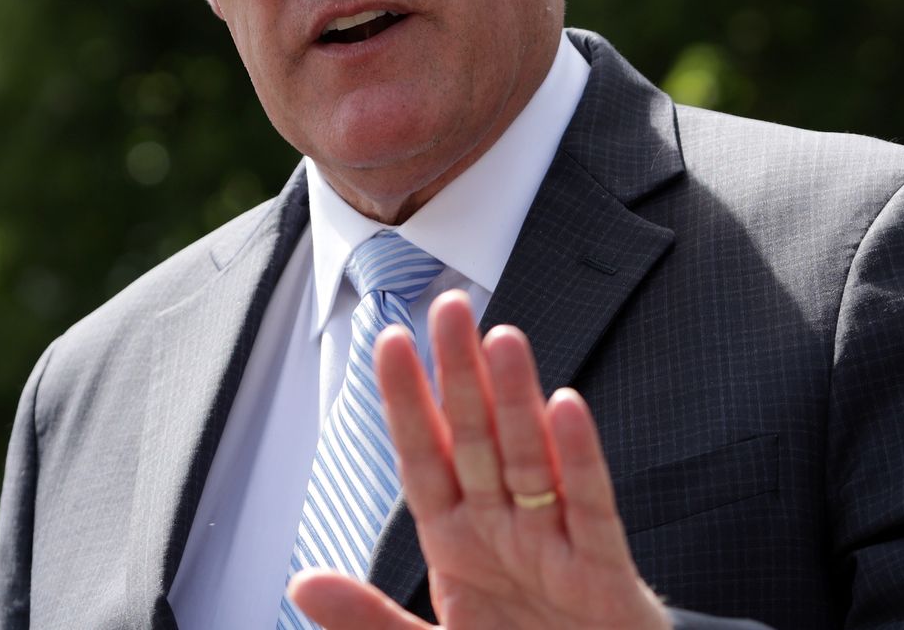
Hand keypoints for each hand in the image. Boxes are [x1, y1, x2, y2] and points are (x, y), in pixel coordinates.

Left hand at [287, 289, 669, 629]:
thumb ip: (368, 619)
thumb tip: (301, 581)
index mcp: (459, 544)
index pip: (426, 459)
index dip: (408, 403)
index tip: (390, 342)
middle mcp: (505, 531)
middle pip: (479, 439)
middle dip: (463, 374)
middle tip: (452, 305)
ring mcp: (555, 545)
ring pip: (531, 457)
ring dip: (517, 399)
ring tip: (502, 339)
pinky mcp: (602, 571)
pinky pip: (590, 506)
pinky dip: (578, 459)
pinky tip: (566, 408)